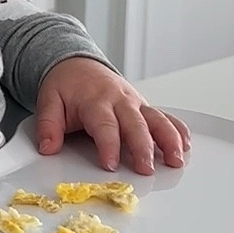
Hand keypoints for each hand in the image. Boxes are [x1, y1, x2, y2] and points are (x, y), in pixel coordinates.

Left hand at [35, 57, 189, 175]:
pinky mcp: (143, 106)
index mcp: (95, 100)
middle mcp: (119, 100)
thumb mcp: (48, 100)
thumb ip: (48, 125)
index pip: (104, 124)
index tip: (110, 164)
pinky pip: (164, 116)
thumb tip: (47, 147)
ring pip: (156, 119)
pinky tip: (186, 144)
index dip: (108, 145)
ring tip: (176, 159)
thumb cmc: (65, 86)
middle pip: (135, 124)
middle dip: (142, 147)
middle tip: (146, 169)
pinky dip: (177, 128)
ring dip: (168, 139)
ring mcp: (134, 102)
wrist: (77, 63)